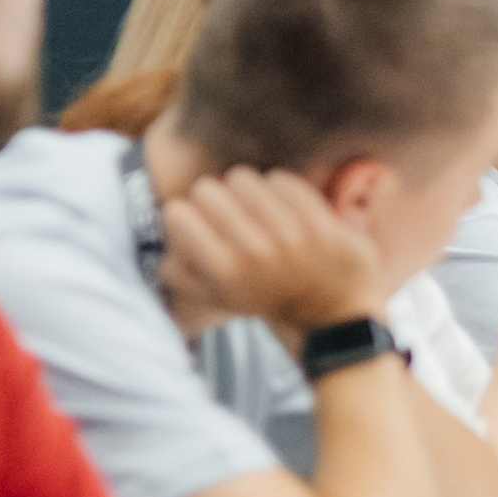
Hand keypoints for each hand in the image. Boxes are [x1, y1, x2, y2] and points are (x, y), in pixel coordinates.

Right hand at [160, 165, 383, 342]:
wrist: (334, 318)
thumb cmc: (270, 301)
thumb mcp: (220, 299)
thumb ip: (183, 275)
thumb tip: (164, 245)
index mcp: (224, 272)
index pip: (177, 212)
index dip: (185, 214)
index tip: (199, 221)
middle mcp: (253, 251)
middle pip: (207, 188)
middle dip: (214, 197)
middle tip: (230, 211)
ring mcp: (289, 235)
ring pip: (243, 178)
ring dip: (247, 190)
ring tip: (257, 207)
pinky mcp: (319, 222)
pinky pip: (282, 180)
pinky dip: (280, 188)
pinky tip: (284, 207)